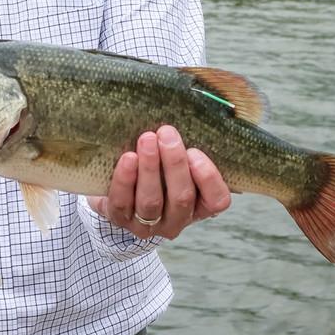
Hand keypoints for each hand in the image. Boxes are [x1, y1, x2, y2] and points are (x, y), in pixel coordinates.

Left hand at [87, 125, 230, 239]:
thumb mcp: (174, 160)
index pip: (217, 200)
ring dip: (150, 168)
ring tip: (147, 139)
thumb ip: (185, 147)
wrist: (117, 188)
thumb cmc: (155, 167)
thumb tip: (187, 109)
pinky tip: (128, 158)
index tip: (194, 150)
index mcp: (199, 206)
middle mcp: (176, 221)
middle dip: (174, 163)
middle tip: (167, 133)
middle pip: (182, 198)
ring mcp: (148, 225)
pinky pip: (123, 202)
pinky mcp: (120, 220)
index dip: (208, 178)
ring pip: (151, 201)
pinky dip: (125, 179)